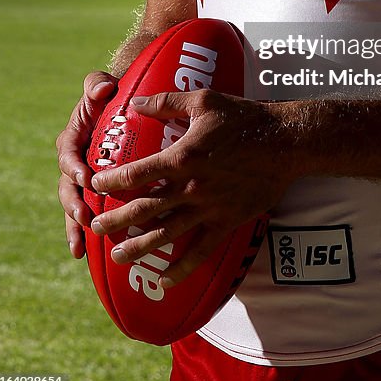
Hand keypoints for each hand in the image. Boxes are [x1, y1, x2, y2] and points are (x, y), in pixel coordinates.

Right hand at [56, 72, 118, 257]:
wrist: (121, 109)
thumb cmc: (112, 97)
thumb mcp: (102, 86)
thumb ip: (97, 85)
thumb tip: (102, 90)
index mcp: (73, 139)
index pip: (68, 154)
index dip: (74, 167)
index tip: (86, 179)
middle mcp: (74, 162)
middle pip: (67, 187)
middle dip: (73, 205)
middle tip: (85, 218)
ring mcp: (82, 181)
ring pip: (73, 206)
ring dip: (75, 227)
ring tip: (81, 246)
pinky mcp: (94, 194)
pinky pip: (86, 215)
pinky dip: (83, 234)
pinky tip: (86, 254)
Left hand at [88, 89, 292, 286]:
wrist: (285, 142)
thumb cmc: (244, 117)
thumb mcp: (204, 101)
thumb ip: (167, 102)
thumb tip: (136, 103)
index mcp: (182, 157)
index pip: (136, 174)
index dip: (111, 181)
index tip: (95, 184)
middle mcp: (192, 187)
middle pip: (145, 208)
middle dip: (116, 220)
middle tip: (95, 227)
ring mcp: (209, 208)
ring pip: (167, 233)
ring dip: (139, 247)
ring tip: (117, 257)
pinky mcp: (228, 221)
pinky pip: (201, 250)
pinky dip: (182, 267)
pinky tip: (165, 279)